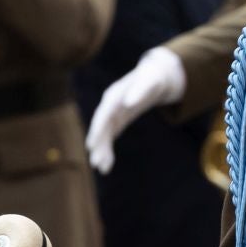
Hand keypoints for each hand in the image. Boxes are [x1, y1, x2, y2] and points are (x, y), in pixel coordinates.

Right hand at [86, 48, 187, 172]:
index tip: (91, 145)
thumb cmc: (153, 78)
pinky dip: (108, 151)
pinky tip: (107, 165)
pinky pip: (110, 138)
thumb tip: (128, 102)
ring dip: (102, 152)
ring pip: (104, 135)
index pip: (103, 114)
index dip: (97, 129)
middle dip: (97, 145)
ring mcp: (112, 114)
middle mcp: (109, 106)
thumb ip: (140, 91)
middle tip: (95, 163)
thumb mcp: (150, 82)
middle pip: (100, 127)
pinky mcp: (118, 121)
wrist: (154, 76)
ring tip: (102, 169)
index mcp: (114, 96)